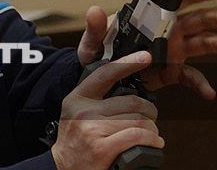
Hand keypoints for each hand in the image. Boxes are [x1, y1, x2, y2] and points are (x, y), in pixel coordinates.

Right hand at [51, 51, 162, 169]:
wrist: (62, 169)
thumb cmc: (75, 142)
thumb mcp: (76, 112)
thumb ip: (95, 98)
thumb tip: (127, 88)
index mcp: (78, 98)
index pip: (105, 74)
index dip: (128, 63)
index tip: (144, 57)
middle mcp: (84, 112)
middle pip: (131, 102)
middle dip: (149, 110)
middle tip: (151, 116)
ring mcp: (93, 130)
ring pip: (138, 121)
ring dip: (152, 128)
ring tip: (152, 133)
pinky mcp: (103, 148)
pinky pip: (137, 136)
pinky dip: (152, 140)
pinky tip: (153, 142)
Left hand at [76, 0, 216, 98]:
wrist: (100, 81)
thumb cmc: (97, 54)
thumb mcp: (92, 42)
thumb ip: (96, 27)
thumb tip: (94, 11)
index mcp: (150, 18)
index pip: (176, 1)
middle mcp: (166, 32)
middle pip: (195, 20)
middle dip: (214, 17)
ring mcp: (172, 51)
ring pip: (199, 44)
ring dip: (215, 43)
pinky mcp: (171, 72)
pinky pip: (190, 77)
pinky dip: (200, 84)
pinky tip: (209, 92)